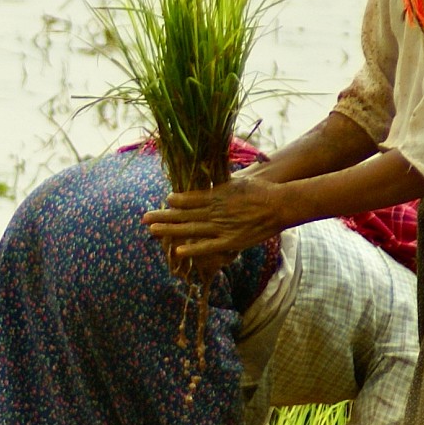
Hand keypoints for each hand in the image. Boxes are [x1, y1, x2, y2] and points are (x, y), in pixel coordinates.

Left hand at [143, 172, 288, 263]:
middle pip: (183, 214)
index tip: (163, 201)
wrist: (279, 205)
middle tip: (143, 218)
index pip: (189, 199)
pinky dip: (193, 249)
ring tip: (152, 230)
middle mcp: (214, 210)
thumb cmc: (261, 191)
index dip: (175, 201)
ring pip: (190, 229)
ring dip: (170, 230)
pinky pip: (207, 246)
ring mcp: (221, 226)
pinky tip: (177, 251)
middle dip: (162, 216)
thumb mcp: (237, 181)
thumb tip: (209, 173)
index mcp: (215, 195)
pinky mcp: (230, 241)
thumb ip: (221, 182)